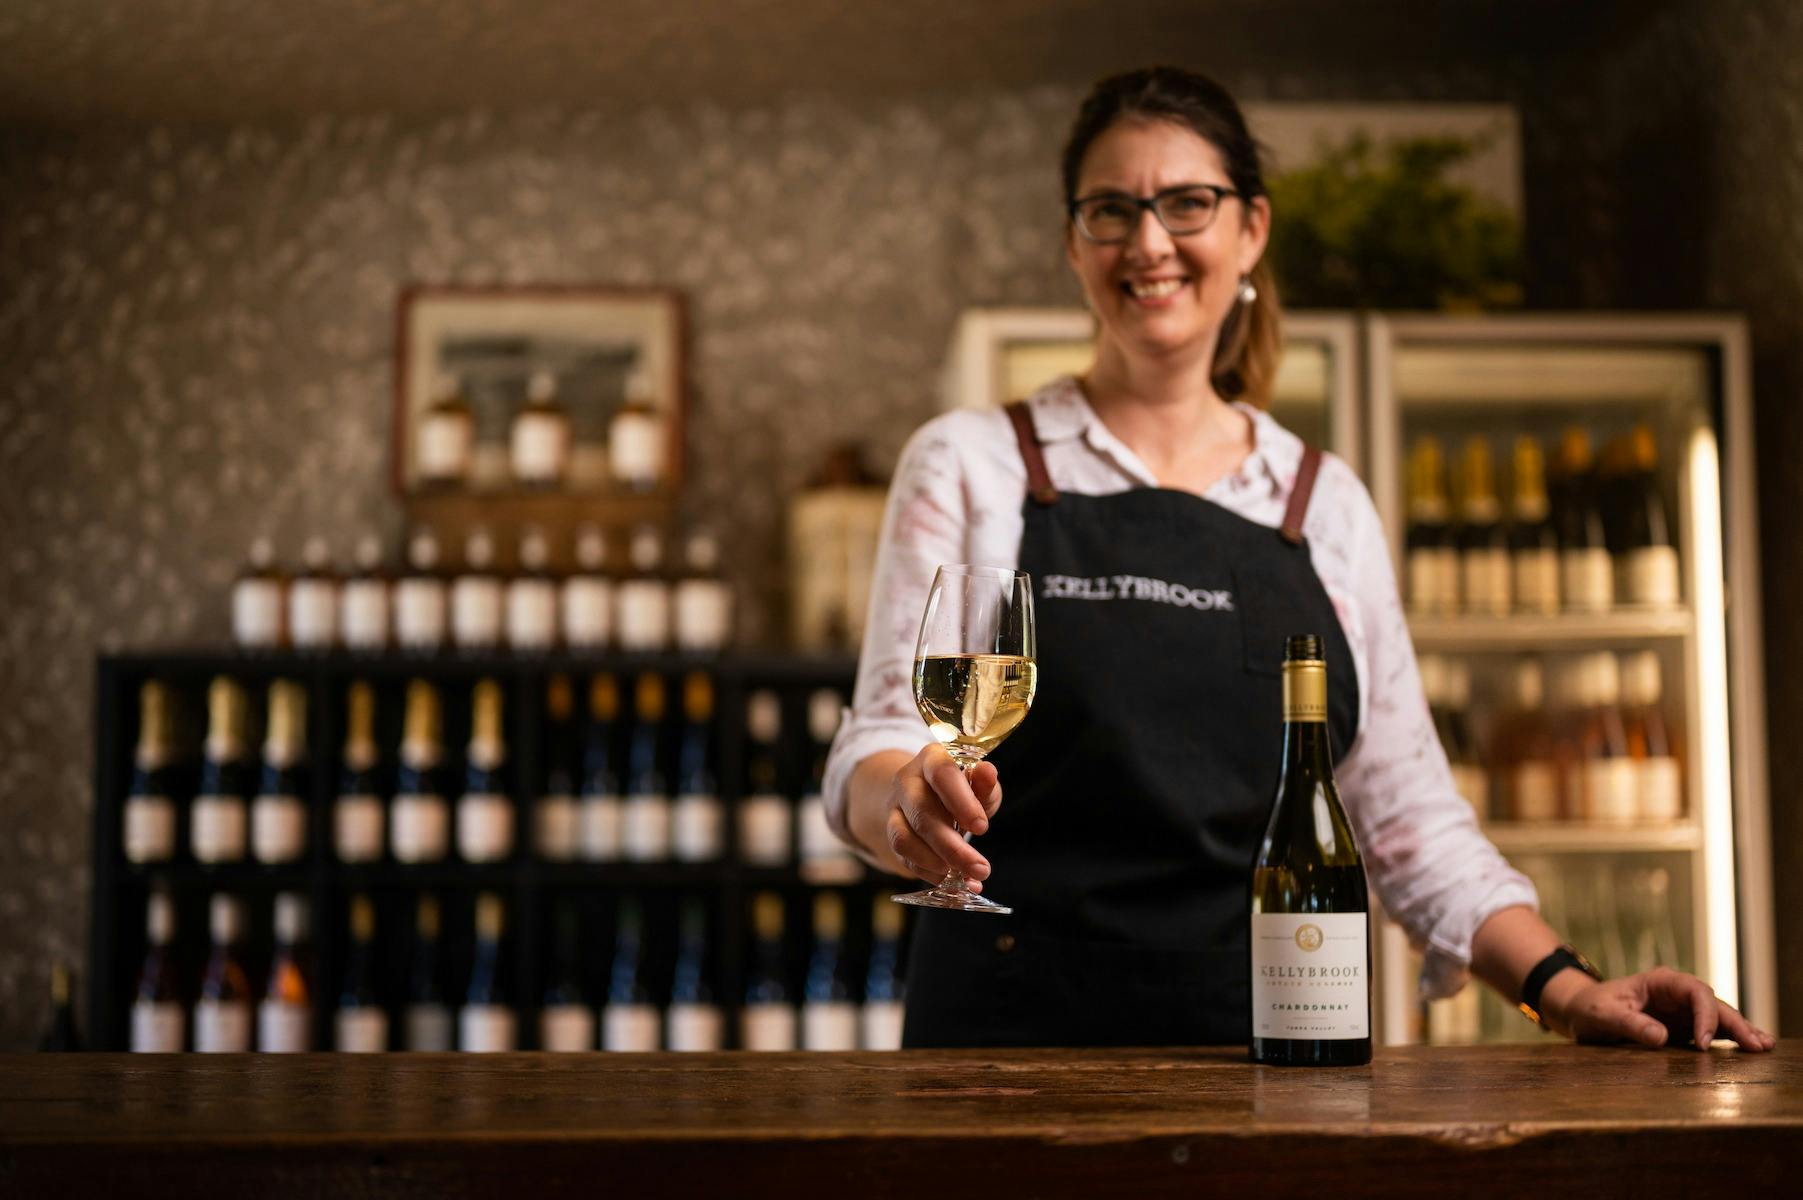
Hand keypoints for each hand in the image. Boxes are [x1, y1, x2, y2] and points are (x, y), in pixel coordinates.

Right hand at [883, 744, 1003, 889]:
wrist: (930, 796)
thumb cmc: (962, 790)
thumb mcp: (979, 784)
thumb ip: (984, 782)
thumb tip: (988, 772)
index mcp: (932, 759)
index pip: (941, 774)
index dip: (961, 802)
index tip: (982, 828)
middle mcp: (907, 780)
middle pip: (921, 812)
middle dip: (952, 845)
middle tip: (980, 868)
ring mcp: (894, 807)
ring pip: (904, 837)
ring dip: (936, 862)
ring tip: (966, 878)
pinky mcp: (891, 831)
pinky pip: (901, 855)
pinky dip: (926, 871)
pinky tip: (949, 879)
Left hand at [1544, 966, 1775, 1050]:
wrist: (1581, 1011)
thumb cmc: (1590, 1008)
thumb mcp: (1603, 1014)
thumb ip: (1630, 1023)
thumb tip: (1661, 1037)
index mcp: (1660, 981)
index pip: (1694, 992)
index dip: (1704, 1015)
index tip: (1703, 1043)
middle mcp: (1676, 993)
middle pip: (1713, 1004)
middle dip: (1735, 1024)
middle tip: (1756, 1046)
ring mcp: (1682, 1009)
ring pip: (1718, 1017)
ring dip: (1740, 1031)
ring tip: (1764, 1046)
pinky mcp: (1682, 1026)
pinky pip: (1711, 1030)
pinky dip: (1730, 1039)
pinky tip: (1750, 1047)